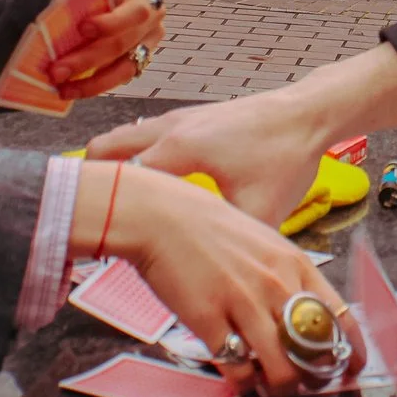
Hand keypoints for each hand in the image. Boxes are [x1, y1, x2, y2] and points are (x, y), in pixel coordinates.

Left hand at [39, 0, 166, 102]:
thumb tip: (58, 9)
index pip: (136, 12)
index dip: (111, 23)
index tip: (82, 28)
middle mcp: (152, 24)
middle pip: (122, 45)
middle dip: (87, 60)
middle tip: (57, 71)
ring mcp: (147, 46)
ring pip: (124, 70)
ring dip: (92, 83)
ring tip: (63, 90)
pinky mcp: (137, 63)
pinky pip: (117, 79)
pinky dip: (94, 86)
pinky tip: (71, 90)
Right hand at [81, 162, 353, 395]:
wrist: (162, 217)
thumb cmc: (212, 230)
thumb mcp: (264, 243)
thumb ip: (286, 277)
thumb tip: (302, 317)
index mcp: (295, 265)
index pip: (340, 317)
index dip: (350, 351)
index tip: (350, 368)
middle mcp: (276, 286)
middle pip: (315, 352)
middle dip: (313, 377)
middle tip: (302, 383)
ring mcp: (244, 303)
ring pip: (281, 370)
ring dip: (280, 388)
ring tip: (270, 388)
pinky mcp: (210, 320)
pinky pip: (238, 368)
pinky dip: (243, 383)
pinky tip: (239, 379)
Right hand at [90, 43, 396, 227]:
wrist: (307, 113)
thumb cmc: (286, 157)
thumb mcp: (260, 209)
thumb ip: (228, 244)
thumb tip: (212, 283)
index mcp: (178, 149)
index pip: (118, 179)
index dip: (103, 209)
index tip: (89, 234)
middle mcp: (169, 129)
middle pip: (104, 151)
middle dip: (92, 183)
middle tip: (91, 218)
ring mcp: (177, 119)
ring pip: (122, 140)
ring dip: (112, 167)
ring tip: (114, 205)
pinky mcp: (190, 118)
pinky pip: (144, 137)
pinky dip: (134, 156)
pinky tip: (152, 186)